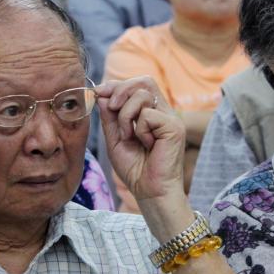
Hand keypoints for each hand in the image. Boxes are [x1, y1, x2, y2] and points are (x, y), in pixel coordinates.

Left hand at [97, 77, 185, 200]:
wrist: (150, 191)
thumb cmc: (135, 169)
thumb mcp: (115, 139)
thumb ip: (109, 116)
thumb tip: (101, 94)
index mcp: (152, 112)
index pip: (138, 84)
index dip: (117, 85)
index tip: (99, 92)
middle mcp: (163, 111)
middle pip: (144, 81)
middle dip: (121, 90)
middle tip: (111, 108)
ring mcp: (171, 118)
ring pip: (143, 94)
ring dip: (126, 115)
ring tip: (128, 136)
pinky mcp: (174, 127)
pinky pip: (148, 115)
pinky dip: (139, 129)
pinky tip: (146, 145)